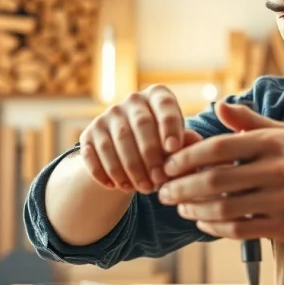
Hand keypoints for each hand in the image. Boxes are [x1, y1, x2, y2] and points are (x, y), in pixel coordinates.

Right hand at [78, 85, 202, 193]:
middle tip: (159, 181)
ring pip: (116, 143)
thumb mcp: (178, 143)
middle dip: (150, 156)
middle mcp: (132, 100)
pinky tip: (116, 187)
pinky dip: (103, 172)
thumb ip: (187, 144)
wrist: (132, 151)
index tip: (173, 148)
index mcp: (158, 96)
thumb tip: (194, 147)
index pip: (165, 106)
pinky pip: (92, 154)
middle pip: (140, 125)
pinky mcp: (88, 133)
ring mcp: (108, 115)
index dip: (169, 126)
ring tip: (142, 188)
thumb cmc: (164, 146)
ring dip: (129, 170)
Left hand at [157, 101, 283, 244]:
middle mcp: (277, 169)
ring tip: (180, 208)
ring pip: (225, 207)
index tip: (169, 165)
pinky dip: (214, 227)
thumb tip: (218, 106)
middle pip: (216, 179)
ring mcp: (282, 199)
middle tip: (164, 191)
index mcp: (272, 142)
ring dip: (195, 209)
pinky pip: (239, 229)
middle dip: (183, 187)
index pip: (219, 147)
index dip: (188, 157)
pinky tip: (202, 222)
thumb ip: (247, 120)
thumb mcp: (281, 133)